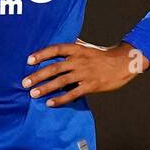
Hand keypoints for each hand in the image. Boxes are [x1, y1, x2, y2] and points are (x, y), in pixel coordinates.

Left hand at [21, 39, 149, 106]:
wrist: (124, 63)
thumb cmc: (102, 56)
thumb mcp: (86, 47)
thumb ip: (71, 47)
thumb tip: (55, 46)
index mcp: (77, 49)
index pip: (56, 49)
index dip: (42, 54)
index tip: (29, 60)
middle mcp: (79, 60)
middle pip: (55, 67)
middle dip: (38, 75)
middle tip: (25, 83)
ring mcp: (85, 73)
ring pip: (61, 81)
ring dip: (46, 88)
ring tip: (33, 94)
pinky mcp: (91, 85)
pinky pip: (73, 93)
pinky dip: (61, 99)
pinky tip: (50, 103)